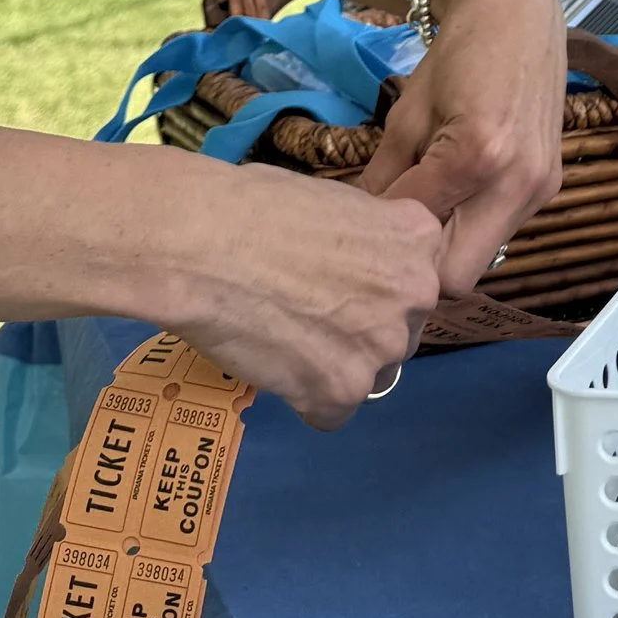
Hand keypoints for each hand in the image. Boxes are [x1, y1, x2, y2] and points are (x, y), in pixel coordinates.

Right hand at [177, 163, 446, 425]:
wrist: (201, 243)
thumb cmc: (254, 207)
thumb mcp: (338, 203)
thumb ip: (367, 242)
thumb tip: (358, 267)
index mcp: (416, 238)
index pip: (409, 282)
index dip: (368, 289)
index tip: (332, 285)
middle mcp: (416, 293)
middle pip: (396, 331)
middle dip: (357, 332)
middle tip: (303, 316)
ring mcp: (383, 345)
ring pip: (368, 375)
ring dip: (331, 368)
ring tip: (281, 340)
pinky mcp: (342, 391)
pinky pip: (330, 414)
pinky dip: (302, 401)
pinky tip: (272, 366)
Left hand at [359, 0, 567, 288]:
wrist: (517, 11)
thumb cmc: (456, 54)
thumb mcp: (406, 116)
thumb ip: (383, 179)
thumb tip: (355, 228)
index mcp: (478, 158)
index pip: (418, 238)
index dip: (385, 241)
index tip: (363, 231)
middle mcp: (519, 182)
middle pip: (458, 275)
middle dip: (421, 265)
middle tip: (392, 236)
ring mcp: (541, 187)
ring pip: (483, 259)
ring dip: (449, 248)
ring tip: (424, 211)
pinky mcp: (551, 184)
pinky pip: (502, 231)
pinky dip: (473, 226)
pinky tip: (455, 195)